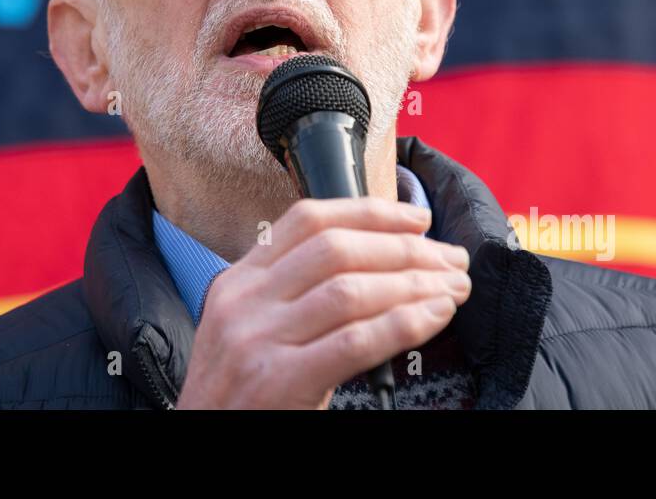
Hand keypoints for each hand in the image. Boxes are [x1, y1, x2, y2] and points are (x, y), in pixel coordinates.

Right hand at [174, 197, 471, 408]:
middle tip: (451, 259)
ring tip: (453, 288)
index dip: (370, 212)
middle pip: (336, 249)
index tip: (418, 219)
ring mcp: (259, 340)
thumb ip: (292, 294)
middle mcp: (244, 302)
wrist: (202, 443)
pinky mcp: (279, 380)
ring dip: (414, 284)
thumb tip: (378, 265)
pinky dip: (404, 324)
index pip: (309, 220)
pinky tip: (435, 317)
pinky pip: (355, 341)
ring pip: (350, 290)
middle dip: (405, 248)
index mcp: (239, 281)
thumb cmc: (239, 394)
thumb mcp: (249, 328)